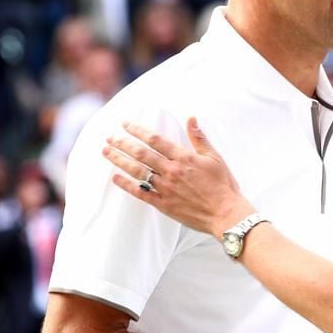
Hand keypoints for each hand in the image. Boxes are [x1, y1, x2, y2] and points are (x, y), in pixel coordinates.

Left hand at [103, 118, 251, 237]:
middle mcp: (171, 171)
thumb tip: (191, 119)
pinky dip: (126, 185)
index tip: (125, 124)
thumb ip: (200, 138)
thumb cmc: (223, 186)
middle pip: (141, 154)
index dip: (137, 130)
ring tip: (106, 152)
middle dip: (122, 144)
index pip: (155, 140)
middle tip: (109, 137)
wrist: (226, 213)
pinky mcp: (164, 204)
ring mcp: (166, 188)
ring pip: (137, 171)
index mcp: (184, 158)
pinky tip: (115, 178)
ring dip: (119, 161)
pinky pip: (140, 193)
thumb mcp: (215, 158)